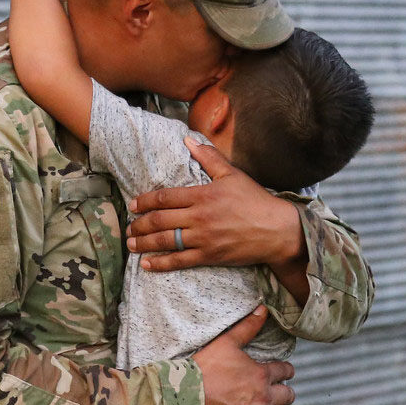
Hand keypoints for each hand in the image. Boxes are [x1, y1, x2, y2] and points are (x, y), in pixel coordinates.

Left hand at [127, 138, 305, 271]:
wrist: (277, 230)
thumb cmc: (256, 200)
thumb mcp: (233, 174)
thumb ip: (209, 158)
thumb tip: (189, 140)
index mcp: (203, 195)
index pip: (165, 197)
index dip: (146, 201)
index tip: (134, 205)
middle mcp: (199, 217)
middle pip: (160, 220)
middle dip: (140, 224)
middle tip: (129, 226)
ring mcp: (203, 238)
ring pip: (165, 241)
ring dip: (144, 243)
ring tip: (131, 243)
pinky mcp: (209, 256)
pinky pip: (179, 261)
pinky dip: (161, 263)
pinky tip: (147, 265)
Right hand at [194, 306, 297, 404]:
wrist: (184, 401)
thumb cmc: (202, 371)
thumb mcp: (224, 344)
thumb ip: (247, 327)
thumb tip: (263, 308)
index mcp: (261, 375)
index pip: (286, 371)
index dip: (286, 370)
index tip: (285, 372)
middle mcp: (264, 398)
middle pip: (288, 395)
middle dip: (286, 392)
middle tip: (282, 392)